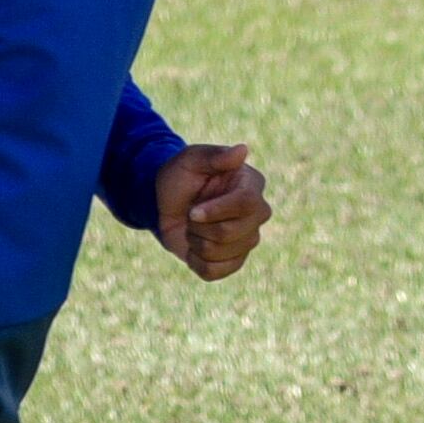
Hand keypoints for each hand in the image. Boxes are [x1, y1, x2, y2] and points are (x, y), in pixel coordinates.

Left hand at [149, 142, 268, 279]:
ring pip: (222, 254)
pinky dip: (196, 262)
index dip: (217, 211)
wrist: (165, 203)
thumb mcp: (190, 160)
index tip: (192, 211)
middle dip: (200, 227)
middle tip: (191, 215)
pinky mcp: (235, 261)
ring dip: (196, 243)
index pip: (247, 203)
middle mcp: (257, 214)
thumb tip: (242, 150)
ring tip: (193, 228)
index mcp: (251, 185)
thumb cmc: (181, 177)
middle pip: (233, 233)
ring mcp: (248, 239)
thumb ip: (214, 156)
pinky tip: (194, 248)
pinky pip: (216, 272)